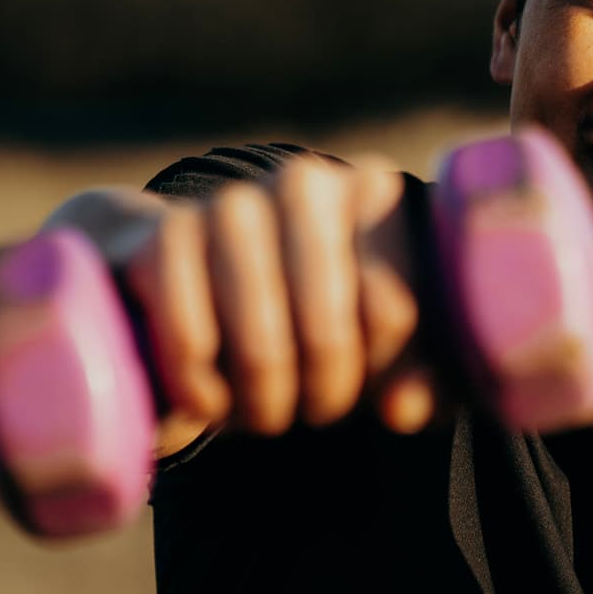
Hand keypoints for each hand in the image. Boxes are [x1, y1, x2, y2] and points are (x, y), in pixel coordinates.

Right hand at [38, 156, 437, 457]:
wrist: (201, 276)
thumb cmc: (323, 318)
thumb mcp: (391, 353)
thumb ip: (426, 386)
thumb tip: (402, 406)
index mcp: (378, 193)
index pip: (392, 314)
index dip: (380, 374)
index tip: (371, 385)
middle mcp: (307, 182)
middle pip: (329, 333)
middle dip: (324, 396)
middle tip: (315, 411)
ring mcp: (233, 202)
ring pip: (263, 345)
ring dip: (263, 402)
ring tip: (267, 410)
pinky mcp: (166, 235)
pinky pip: (193, 342)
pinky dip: (202, 392)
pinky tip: (212, 400)